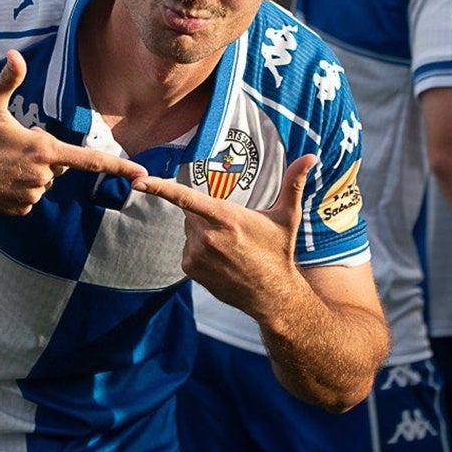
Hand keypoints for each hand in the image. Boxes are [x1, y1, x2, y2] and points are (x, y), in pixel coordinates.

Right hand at [0, 50, 146, 213]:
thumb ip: (8, 79)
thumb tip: (15, 54)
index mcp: (43, 150)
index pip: (91, 161)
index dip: (119, 167)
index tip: (141, 173)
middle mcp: (42, 176)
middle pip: (59, 166)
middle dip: (44, 156)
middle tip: (14, 145)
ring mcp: (30, 195)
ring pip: (44, 182)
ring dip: (31, 172)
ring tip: (2, 161)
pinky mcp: (19, 209)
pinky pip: (30, 197)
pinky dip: (19, 188)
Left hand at [134, 153, 317, 317]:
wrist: (272, 296)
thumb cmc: (279, 252)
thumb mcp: (287, 217)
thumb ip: (294, 183)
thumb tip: (311, 156)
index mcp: (226, 218)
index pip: (186, 198)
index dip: (160, 187)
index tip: (139, 180)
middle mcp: (207, 236)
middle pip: (192, 211)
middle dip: (206, 214)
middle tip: (233, 228)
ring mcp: (196, 254)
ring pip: (189, 230)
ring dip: (202, 232)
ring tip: (230, 247)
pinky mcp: (190, 269)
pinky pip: (187, 248)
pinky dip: (199, 249)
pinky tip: (221, 259)